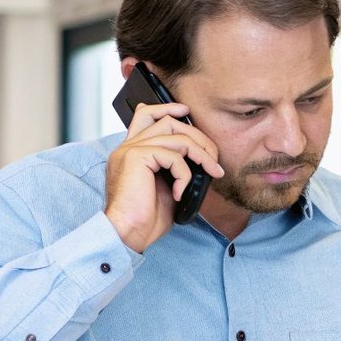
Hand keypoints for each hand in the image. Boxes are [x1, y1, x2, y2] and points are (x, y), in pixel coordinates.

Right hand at [104, 101, 223, 252]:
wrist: (127, 232)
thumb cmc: (146, 217)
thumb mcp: (165, 186)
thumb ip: (174, 167)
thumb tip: (202, 160)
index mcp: (131, 151)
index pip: (145, 115)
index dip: (166, 107)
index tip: (186, 111)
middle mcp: (127, 146)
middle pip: (167, 121)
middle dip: (198, 136)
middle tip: (213, 160)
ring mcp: (130, 150)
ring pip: (176, 136)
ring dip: (201, 154)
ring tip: (211, 173)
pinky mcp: (136, 157)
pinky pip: (174, 155)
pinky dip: (184, 174)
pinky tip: (179, 192)